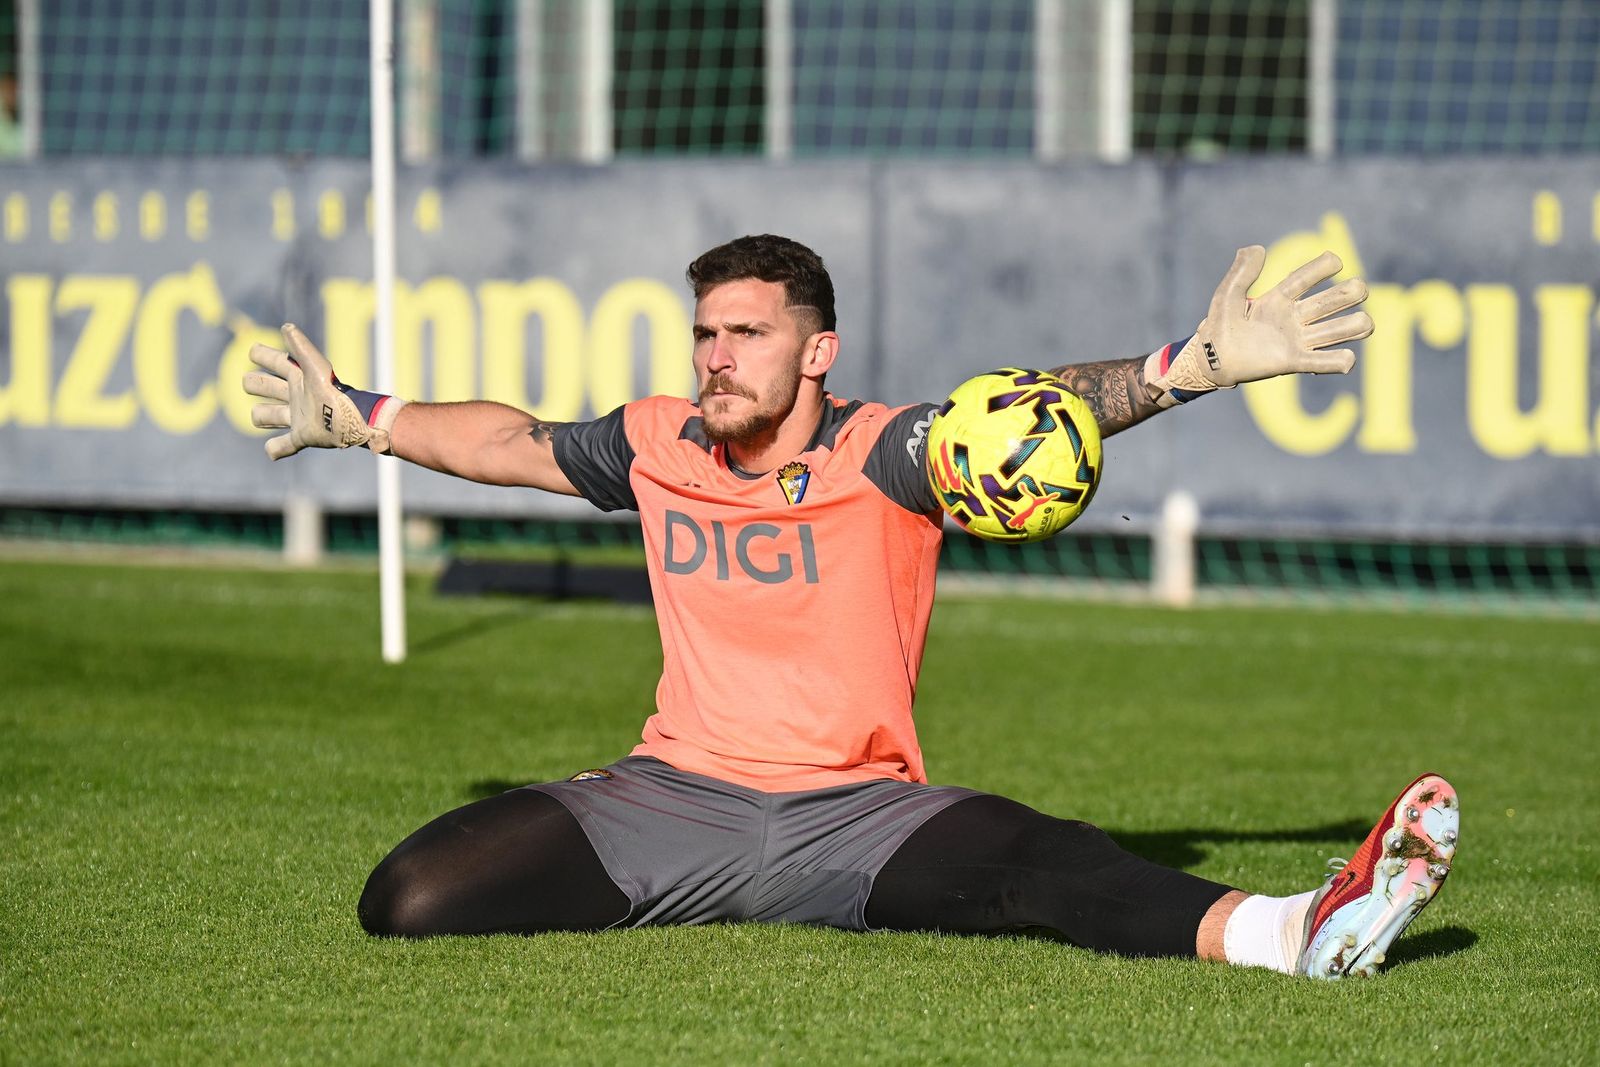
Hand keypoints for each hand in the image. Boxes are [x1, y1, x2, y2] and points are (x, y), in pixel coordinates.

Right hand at [242, 324, 403, 459]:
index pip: (273, 360)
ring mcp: (298, 417)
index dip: (261, 354)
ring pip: (269, 415)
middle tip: (251, 383)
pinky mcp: (303, 437)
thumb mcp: (316, 367)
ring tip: (262, 415)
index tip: (254, 351)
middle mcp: (295, 396)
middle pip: (264, 386)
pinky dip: (275, 449)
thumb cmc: (334, 391)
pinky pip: (284, 446)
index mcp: (297, 377)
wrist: (353, 420)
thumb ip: (301, 348)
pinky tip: (271, 451)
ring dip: (262, 416)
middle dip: (255, 383)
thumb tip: (287, 326)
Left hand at [1144, 246, 1373, 407]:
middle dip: (1349, 293)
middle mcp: (1294, 318)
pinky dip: (1338, 361)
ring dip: (1354, 326)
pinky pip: (1321, 362)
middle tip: (1357, 290)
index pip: (1305, 279)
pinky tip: (1347, 359)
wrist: (1211, 361)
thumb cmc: (1219, 327)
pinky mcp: (1293, 362)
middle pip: (1331, 302)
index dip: (1322, 267)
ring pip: (1335, 330)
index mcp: (1279, 299)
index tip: (1336, 260)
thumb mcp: (1227, 295)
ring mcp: (1296, 340)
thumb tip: (1257, 248)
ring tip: (1363, 323)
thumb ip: (1241, 273)